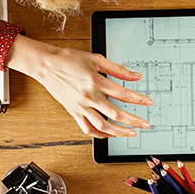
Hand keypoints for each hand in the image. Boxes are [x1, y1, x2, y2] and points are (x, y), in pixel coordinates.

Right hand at [6, 35, 152, 136]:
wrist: (46, 65)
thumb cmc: (69, 59)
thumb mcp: (96, 59)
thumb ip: (118, 69)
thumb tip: (136, 76)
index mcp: (96, 82)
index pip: (123, 94)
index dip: (138, 100)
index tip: (148, 103)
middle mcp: (89, 97)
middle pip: (116, 114)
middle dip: (134, 121)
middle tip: (146, 124)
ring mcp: (81, 107)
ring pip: (103, 125)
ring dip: (119, 132)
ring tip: (131, 133)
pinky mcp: (73, 112)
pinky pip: (88, 129)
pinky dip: (100, 134)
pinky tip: (110, 134)